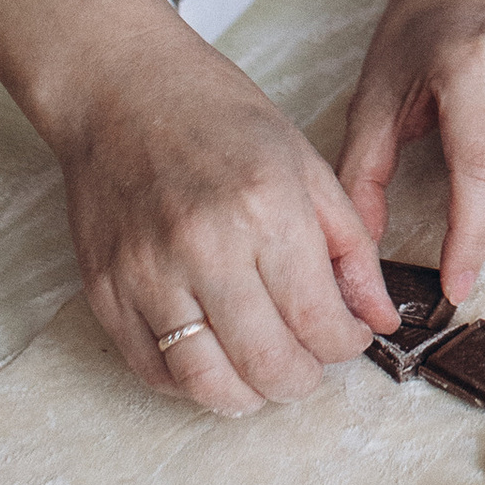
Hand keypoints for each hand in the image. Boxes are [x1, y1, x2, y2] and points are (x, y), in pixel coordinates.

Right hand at [59, 28, 392, 415]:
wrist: (121, 90)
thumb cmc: (218, 116)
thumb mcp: (306, 164)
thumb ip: (350, 248)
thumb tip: (379, 318)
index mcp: (267, 210)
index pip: (319, 322)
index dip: (346, 344)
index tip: (348, 334)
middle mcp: (205, 248)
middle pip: (268, 366)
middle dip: (304, 379)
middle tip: (310, 358)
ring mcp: (147, 275)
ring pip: (208, 385)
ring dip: (249, 394)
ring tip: (264, 367)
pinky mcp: (105, 292)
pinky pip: (152, 372)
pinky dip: (191, 383)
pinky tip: (216, 357)